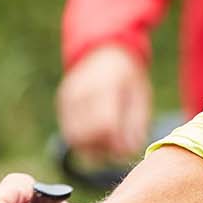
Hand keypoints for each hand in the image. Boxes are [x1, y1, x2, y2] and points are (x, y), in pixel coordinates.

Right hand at [58, 45, 151, 160]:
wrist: (106, 51)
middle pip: (85, 135)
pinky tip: (96, 135)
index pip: (105, 125)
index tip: (126, 147)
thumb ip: (136, 124)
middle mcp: (82, 91)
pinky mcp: (61, 102)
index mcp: (106, 86)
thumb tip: (129, 151)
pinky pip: (68, 132)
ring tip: (107, 141)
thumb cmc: (128, 78)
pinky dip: (82, 141)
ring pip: (73, 138)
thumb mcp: (140, 96)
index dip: (116, 143)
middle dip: (102, 149)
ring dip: (90, 148)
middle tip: (117, 146)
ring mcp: (68, 97)